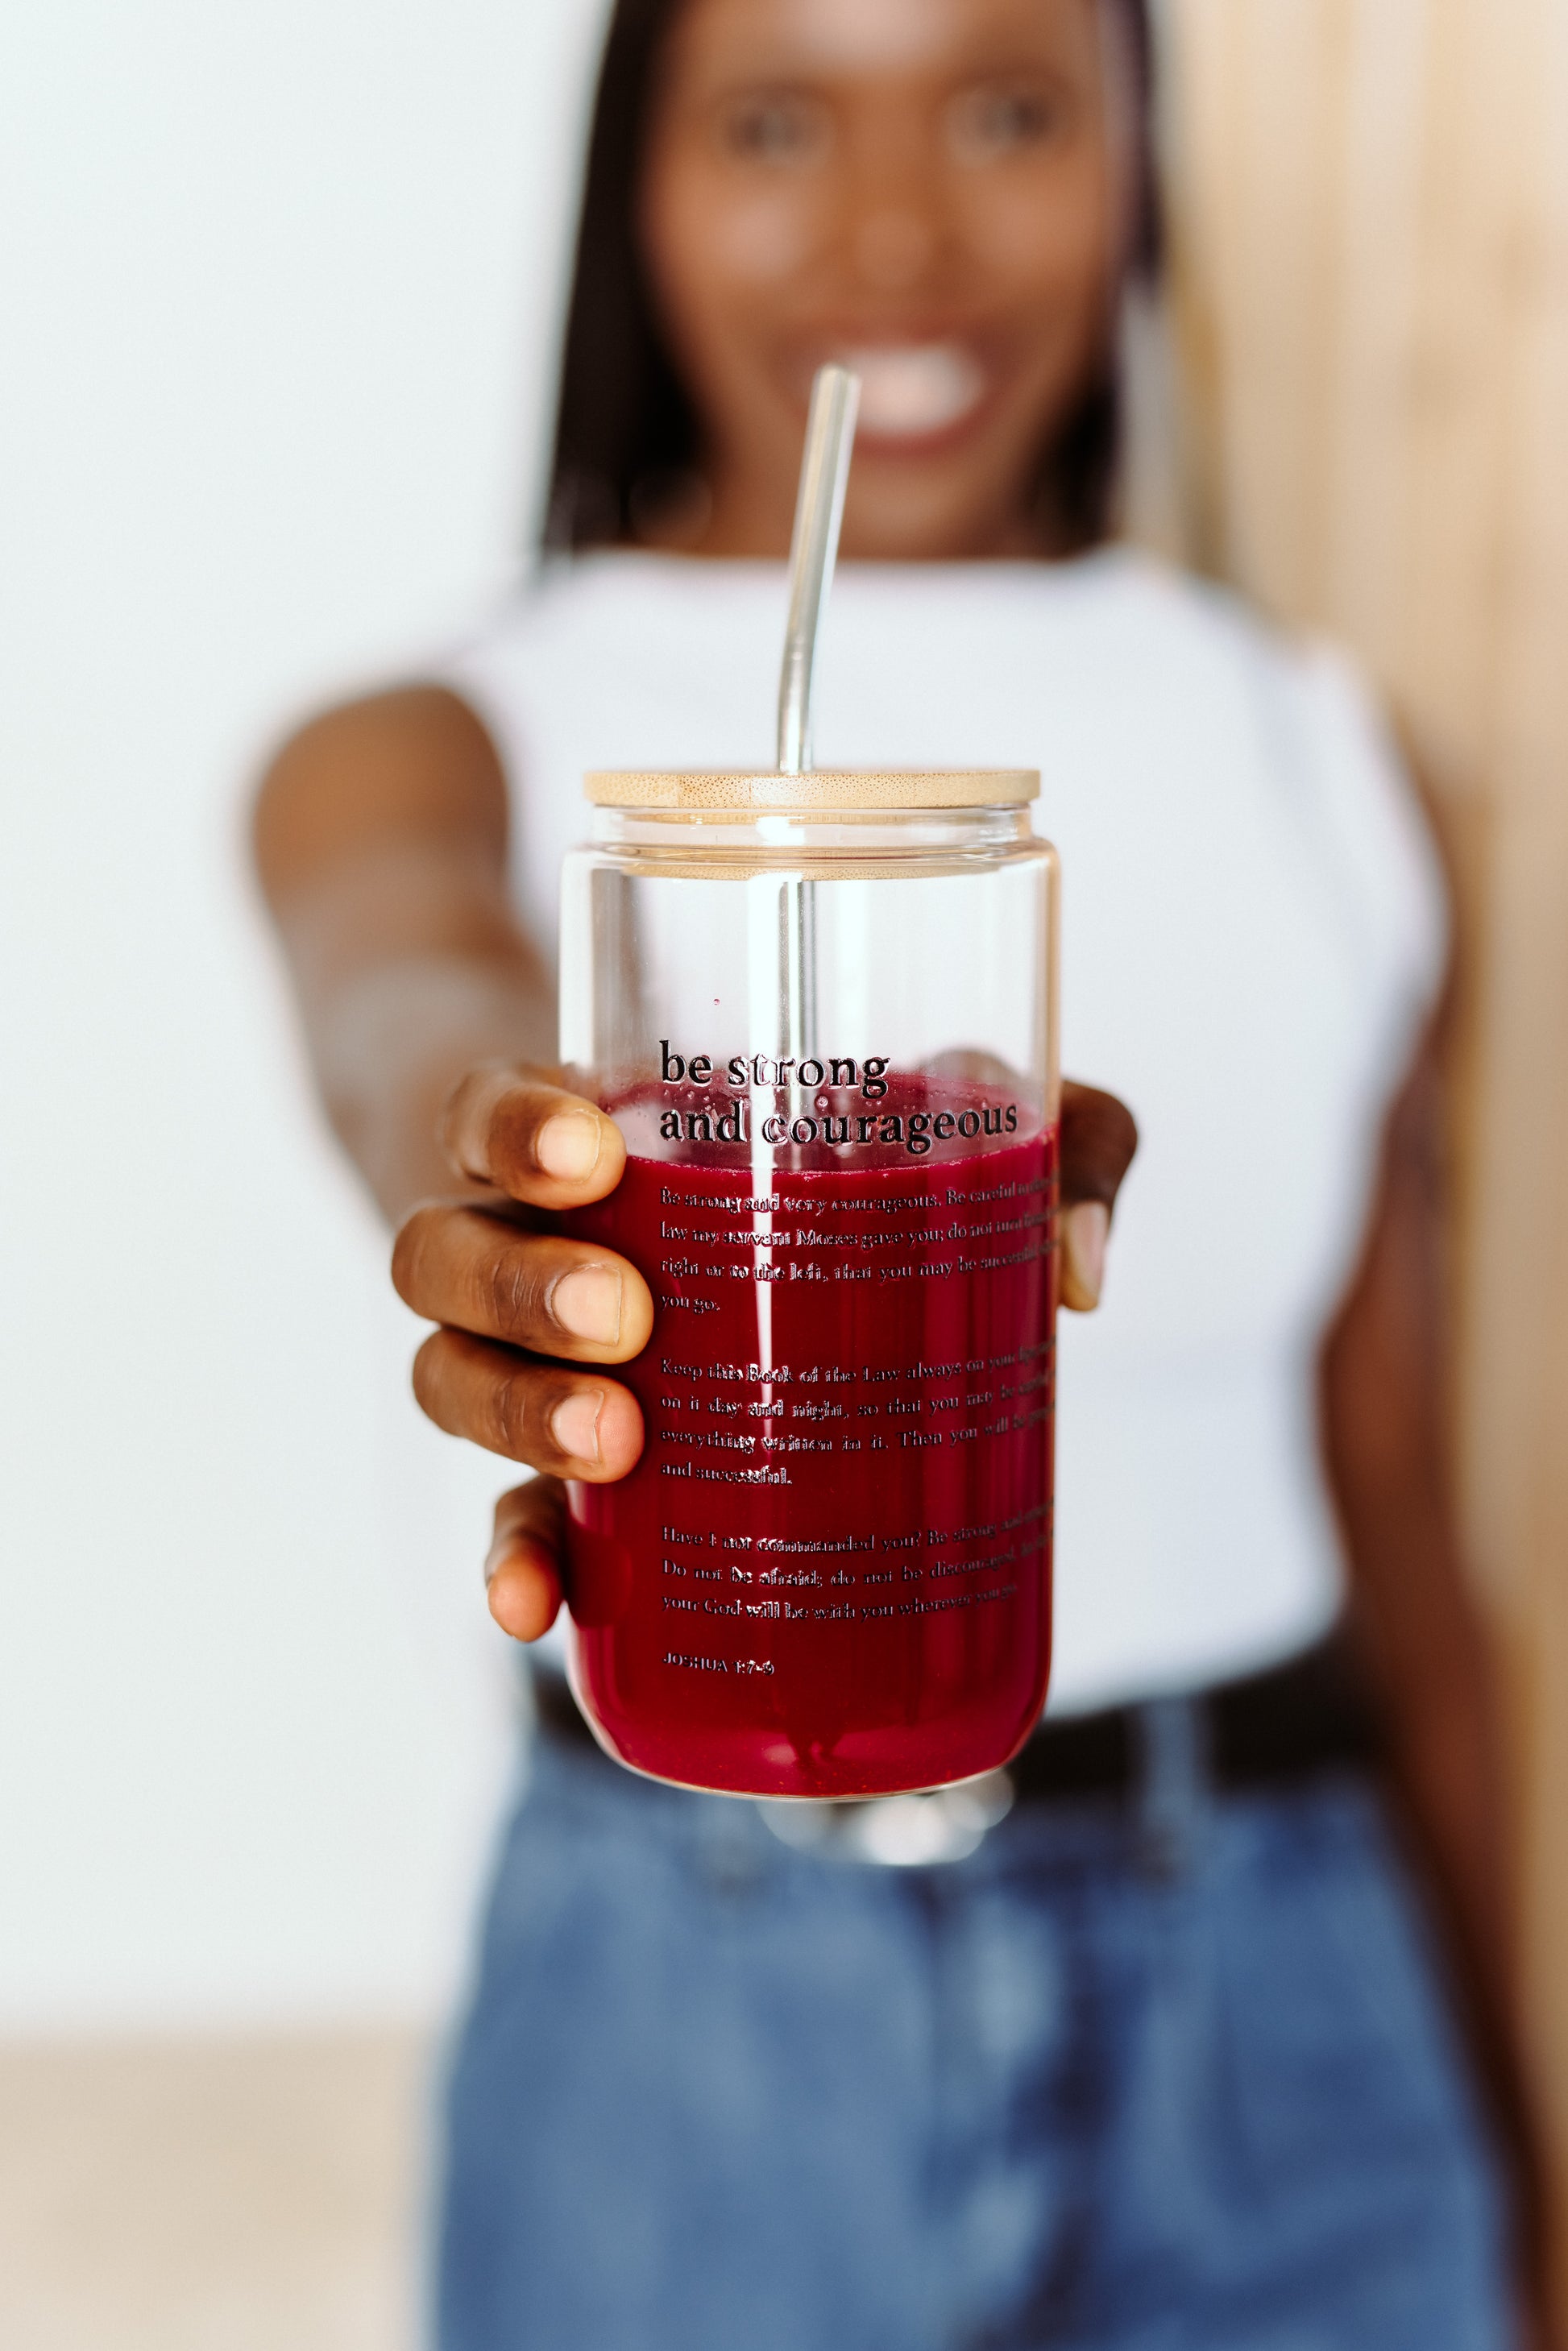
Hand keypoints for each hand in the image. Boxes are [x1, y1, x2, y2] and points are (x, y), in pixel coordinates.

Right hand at [396, 1071, 1136, 1645]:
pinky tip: (532, 1609)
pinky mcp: (561, 1477)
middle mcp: (525, 1246)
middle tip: (630, 1317)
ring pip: (446, 1379)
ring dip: (513, 1414)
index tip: (590, 1150)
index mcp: (582, 1144)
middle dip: (519, 1289)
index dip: (506, 1126)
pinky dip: (512, 1564)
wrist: (754, 1259)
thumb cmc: (839, 1157)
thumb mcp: (947, 1118)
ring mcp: (530, 1365)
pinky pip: (509, 1519)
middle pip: (436, 1257)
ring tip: (612, 1443)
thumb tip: (1075, 1266)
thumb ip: (1046, 1139)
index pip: (484, 1113)